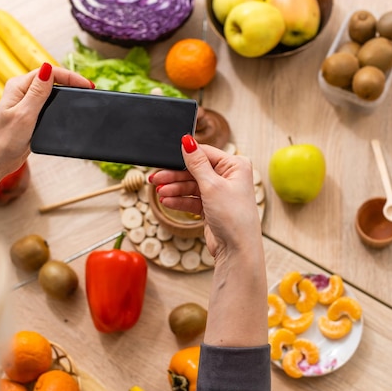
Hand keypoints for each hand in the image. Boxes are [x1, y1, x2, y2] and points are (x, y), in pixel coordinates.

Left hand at [0, 64, 93, 175]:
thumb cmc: (4, 139)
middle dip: (71, 82)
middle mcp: (22, 91)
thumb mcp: (24, 114)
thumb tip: (48, 67)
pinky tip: (68, 110)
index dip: (70, 76)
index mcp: (18, 86)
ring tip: (82, 97)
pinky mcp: (30, 115)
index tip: (87, 85)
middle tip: (89, 90)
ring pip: (51, 91)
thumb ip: (38, 92)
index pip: (49, 72)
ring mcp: (26, 103)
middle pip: (51, 79)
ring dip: (66, 93)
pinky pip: (48, 104)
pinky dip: (60, 105)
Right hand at [150, 134, 266, 346]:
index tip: (164, 157)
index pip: (204, 153)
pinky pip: (192, 199)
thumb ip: (196, 163)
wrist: (237, 250)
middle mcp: (229, 177)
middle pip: (195, 170)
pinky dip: (179, 200)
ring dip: (175, 189)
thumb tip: (187, 140)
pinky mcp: (212, 207)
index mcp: (235, 166)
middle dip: (174, 176)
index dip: (184, 156)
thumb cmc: (233, 216)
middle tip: (154, 178)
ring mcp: (220, 193)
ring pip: (191, 186)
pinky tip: (166, 201)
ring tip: (159, 193)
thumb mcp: (212, 185)